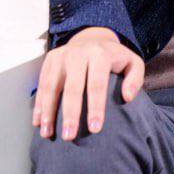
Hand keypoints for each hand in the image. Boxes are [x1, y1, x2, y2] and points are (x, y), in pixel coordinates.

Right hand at [33, 26, 143, 140]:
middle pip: (72, 87)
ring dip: (48, 111)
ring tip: (47, 134)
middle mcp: (78, 53)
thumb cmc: (113, 58)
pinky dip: (39, 104)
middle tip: (69, 136)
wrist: (92, 38)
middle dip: (70, 114)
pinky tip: (38, 122)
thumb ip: (135, 79)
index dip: (95, 107)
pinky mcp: (49, 60)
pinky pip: (42, 84)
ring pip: (52, 86)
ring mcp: (61, 56)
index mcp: (100, 55)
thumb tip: (127, 97)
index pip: (97, 84)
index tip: (94, 129)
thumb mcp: (132, 62)